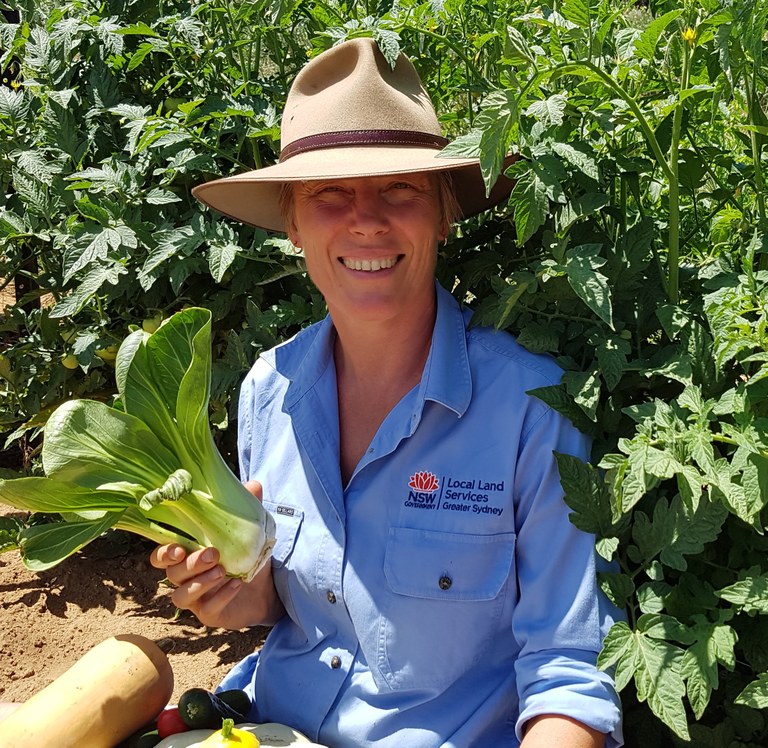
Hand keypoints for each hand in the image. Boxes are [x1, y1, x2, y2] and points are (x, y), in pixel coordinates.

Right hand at [150, 480, 284, 629]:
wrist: (266, 589)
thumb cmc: (247, 557)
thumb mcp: (249, 531)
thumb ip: (247, 508)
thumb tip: (253, 484)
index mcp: (188, 555)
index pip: (161, 556)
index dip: (163, 553)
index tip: (178, 548)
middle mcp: (185, 578)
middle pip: (172, 574)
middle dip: (190, 564)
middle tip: (213, 553)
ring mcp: (196, 599)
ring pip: (180, 597)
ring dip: (199, 583)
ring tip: (222, 571)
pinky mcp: (210, 616)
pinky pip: (207, 610)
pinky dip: (220, 597)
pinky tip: (235, 585)